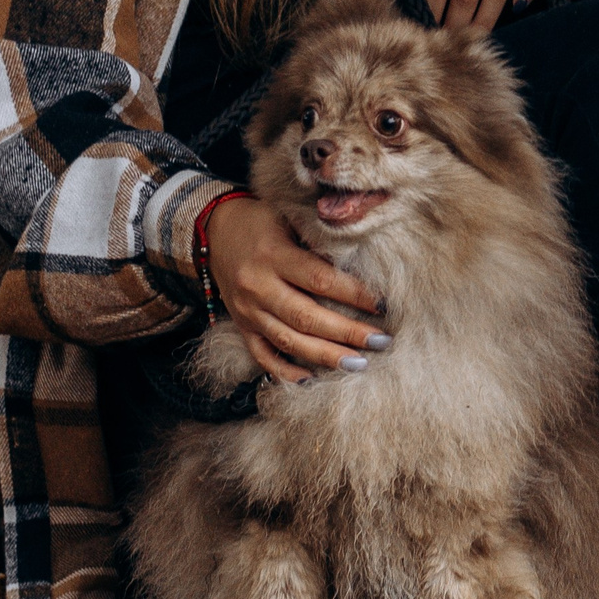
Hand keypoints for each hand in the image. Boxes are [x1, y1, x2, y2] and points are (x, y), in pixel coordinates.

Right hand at [207, 195, 386, 382]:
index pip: (320, 280)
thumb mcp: (289, 218)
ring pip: (288, 340)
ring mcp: (247, 311)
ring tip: (359, 363)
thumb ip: (320, 239)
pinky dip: (285, 371)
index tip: (384, 304)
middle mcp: (258, 286)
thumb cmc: (263, 220)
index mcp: (273, 255)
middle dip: (347, 332)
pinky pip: (262, 355)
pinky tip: (312, 380)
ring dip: (325, 356)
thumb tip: (365, 261)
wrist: (214, 230)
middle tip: (381, 340)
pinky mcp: (242, 326)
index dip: (354, 294)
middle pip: (307, 317)